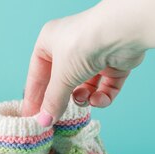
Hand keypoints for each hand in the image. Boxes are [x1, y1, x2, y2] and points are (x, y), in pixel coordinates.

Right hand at [21, 10, 145, 125]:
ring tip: (84, 99)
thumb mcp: (62, 76)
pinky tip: (99, 99)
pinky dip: (102, 96)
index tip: (32, 118)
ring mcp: (94, 54)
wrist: (122, 30)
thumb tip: (44, 122)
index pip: (38, 74)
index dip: (35, 97)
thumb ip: (53, 101)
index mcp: (50, 41)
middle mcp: (71, 46)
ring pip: (84, 86)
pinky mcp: (114, 63)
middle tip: (56, 120)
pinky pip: (105, 86)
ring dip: (83, 97)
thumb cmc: (82, 45)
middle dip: (62, 99)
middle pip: (62, 81)